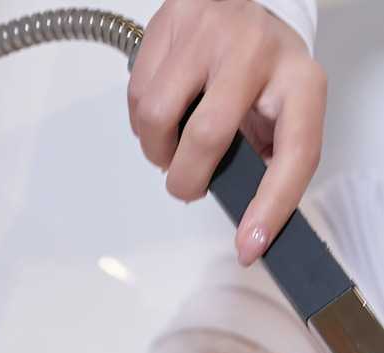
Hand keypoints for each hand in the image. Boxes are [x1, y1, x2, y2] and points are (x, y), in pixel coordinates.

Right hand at [128, 0, 326, 264]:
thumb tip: (250, 222)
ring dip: (157, 148)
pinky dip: (142, 121)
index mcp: (298, 79)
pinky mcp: (169, 24)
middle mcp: (256, 49)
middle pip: (207, 137)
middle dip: (187, 178)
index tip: (249, 245)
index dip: (270, 205)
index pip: (294, 151)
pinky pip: (136, 96)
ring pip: (157, 118)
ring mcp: (208, 32)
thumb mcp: (280, 107)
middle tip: (188, 181)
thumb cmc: (260, 66)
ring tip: (173, 141)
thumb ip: (268, 158)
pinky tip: (163, 110)